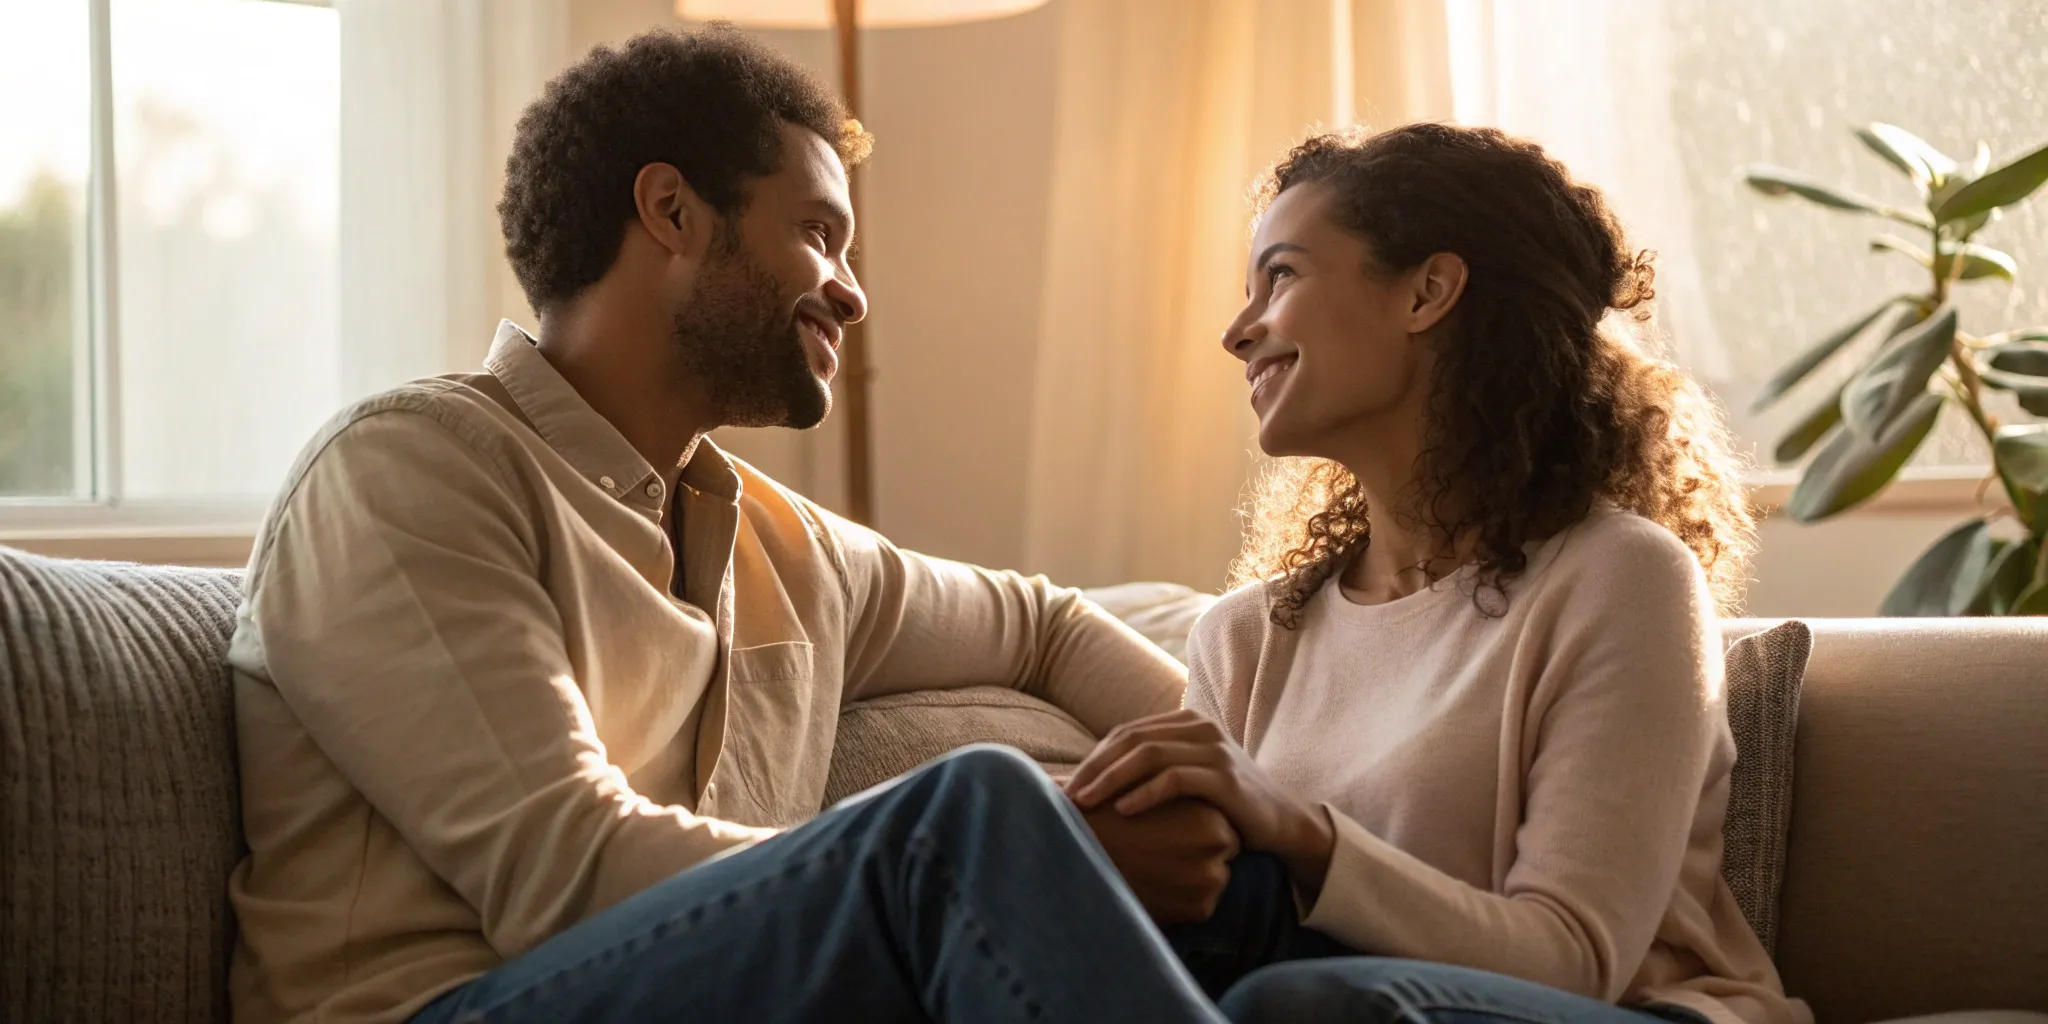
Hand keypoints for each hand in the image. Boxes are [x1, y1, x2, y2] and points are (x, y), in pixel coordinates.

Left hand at [1067, 709, 1335, 899]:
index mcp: (1185, 722)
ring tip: (1085, 802)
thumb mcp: (1186, 778)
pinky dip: (1144, 794)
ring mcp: (1215, 750)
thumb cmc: (1222, 805)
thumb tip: (1087, 781)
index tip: (1063, 786)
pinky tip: (1123, 810)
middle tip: (1066, 795)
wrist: (1281, 823)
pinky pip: (1175, 779)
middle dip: (1093, 767)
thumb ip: (1150, 769)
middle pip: (1131, 740)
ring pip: (1149, 755)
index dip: (1092, 758)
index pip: (1126, 733)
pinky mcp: (1226, 777)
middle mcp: (1199, 728)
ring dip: (1111, 779)